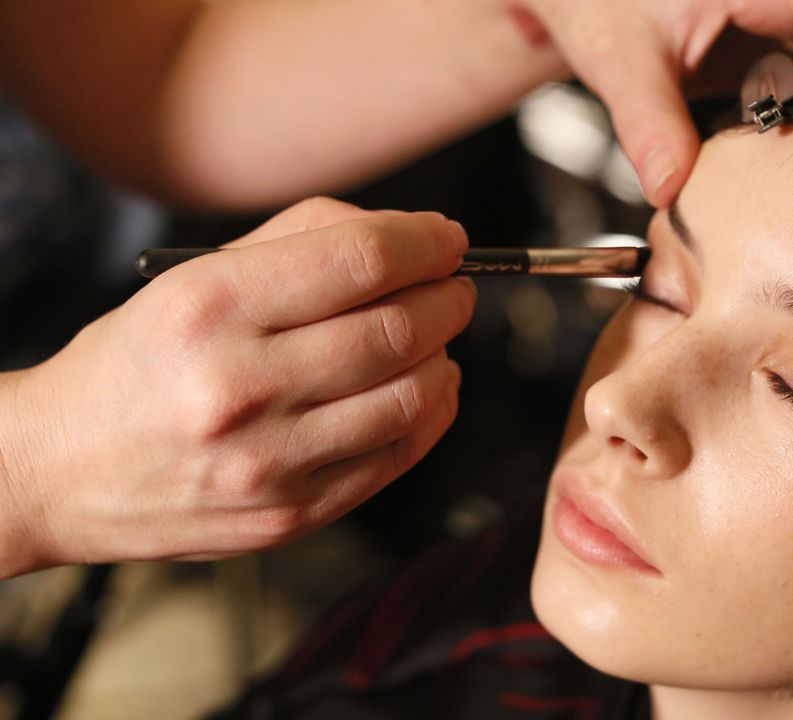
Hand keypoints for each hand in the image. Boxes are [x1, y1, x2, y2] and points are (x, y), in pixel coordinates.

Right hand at [0, 198, 473, 574]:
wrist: (60, 473)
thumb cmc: (138, 364)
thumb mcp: (192, 278)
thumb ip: (301, 242)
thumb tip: (407, 237)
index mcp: (208, 309)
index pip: (360, 261)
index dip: (426, 243)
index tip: (448, 240)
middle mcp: (238, 388)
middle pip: (398, 328)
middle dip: (448, 298)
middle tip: (454, 286)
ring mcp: (268, 463)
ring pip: (412, 395)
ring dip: (445, 355)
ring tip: (436, 337)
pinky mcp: (290, 515)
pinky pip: (399, 454)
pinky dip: (432, 411)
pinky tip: (425, 387)